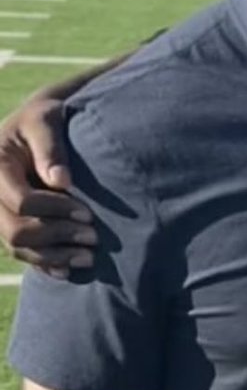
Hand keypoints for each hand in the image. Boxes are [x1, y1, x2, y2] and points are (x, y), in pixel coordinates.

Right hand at [0, 96, 95, 278]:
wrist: (34, 125)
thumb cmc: (43, 118)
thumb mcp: (46, 119)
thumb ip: (50, 147)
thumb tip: (62, 181)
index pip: (21, 202)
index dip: (55, 210)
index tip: (88, 212)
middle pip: (16, 230)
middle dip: (57, 236)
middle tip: (94, 237)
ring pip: (17, 247)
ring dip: (53, 256)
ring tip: (89, 258)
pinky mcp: (9, 223)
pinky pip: (20, 252)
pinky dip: (43, 264)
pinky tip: (67, 271)